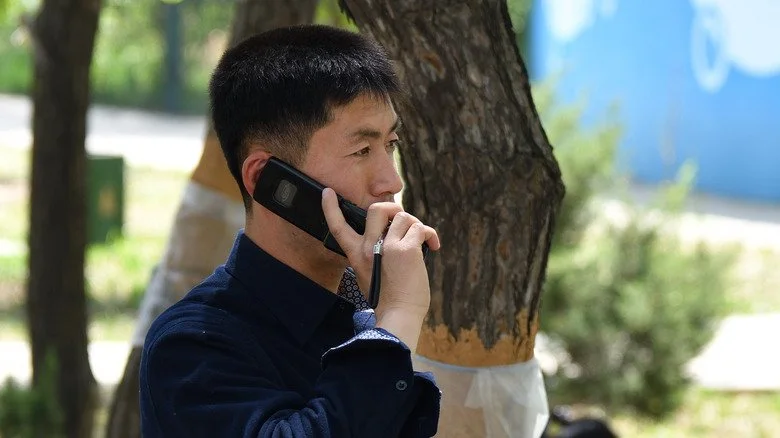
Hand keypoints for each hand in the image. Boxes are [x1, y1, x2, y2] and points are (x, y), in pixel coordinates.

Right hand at [322, 188, 440, 349]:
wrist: (399, 314)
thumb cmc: (388, 297)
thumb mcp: (369, 274)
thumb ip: (374, 253)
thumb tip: (392, 233)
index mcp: (356, 254)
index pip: (337, 227)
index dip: (330, 208)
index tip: (328, 193)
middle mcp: (368, 247)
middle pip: (377, 209)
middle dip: (393, 208)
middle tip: (403, 221)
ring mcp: (387, 246)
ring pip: (404, 217)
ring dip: (416, 226)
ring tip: (422, 242)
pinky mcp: (406, 249)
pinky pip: (420, 229)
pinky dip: (430, 236)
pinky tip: (433, 247)